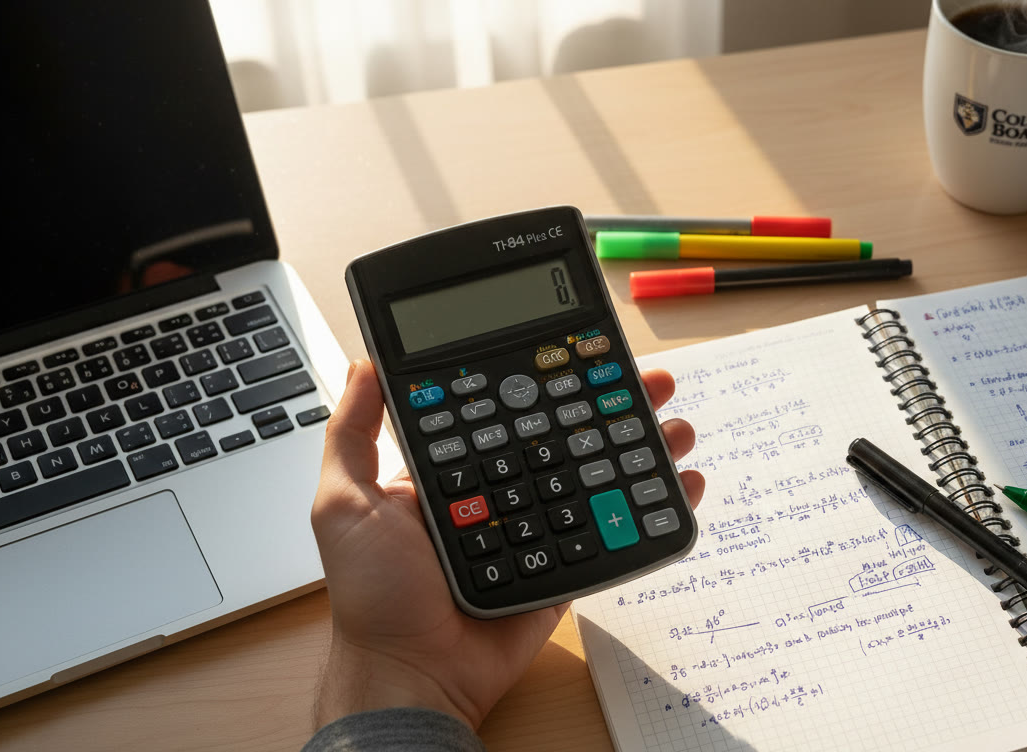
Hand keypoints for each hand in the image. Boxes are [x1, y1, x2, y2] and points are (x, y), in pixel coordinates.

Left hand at [310, 360, 704, 729]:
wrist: (412, 676)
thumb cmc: (373, 596)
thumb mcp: (343, 503)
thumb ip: (353, 434)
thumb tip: (365, 364)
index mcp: (453, 471)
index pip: (508, 410)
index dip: (547, 378)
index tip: (580, 351)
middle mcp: (500, 493)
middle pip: (566, 434)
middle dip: (612, 404)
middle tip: (648, 380)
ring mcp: (536, 529)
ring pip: (598, 476)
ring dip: (643, 447)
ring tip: (674, 425)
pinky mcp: (564, 569)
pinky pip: (613, 533)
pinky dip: (653, 509)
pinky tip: (682, 484)